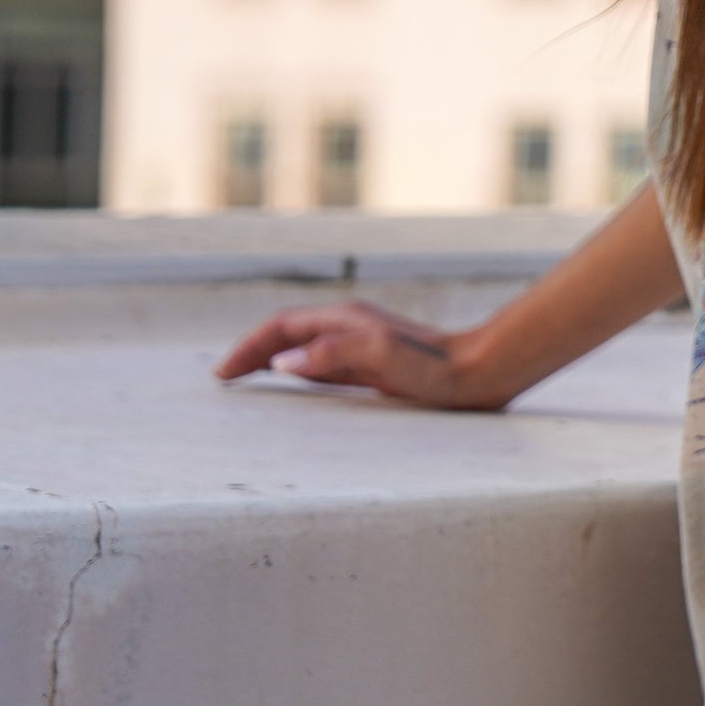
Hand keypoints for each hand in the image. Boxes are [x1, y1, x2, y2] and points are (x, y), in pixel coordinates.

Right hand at [215, 298, 484, 408]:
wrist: (481, 371)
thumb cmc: (436, 369)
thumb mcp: (383, 358)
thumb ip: (334, 354)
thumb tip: (283, 363)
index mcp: (346, 321)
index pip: (282, 328)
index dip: (249, 348)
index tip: (223, 373)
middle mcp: (350, 326)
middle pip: (288, 333)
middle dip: (253, 351)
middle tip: (225, 377)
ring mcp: (363, 342)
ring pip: (304, 347)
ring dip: (273, 359)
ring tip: (247, 378)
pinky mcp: (376, 361)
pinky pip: (324, 362)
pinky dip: (299, 370)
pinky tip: (296, 384)